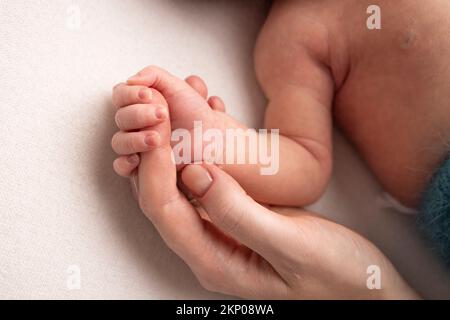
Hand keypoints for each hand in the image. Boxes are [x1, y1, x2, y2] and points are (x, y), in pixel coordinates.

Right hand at [111, 74, 224, 177]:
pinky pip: (121, 166)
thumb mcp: (176, 85)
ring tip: (158, 138)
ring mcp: (136, 144)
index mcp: (137, 103)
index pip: (120, 95)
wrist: (209, 134)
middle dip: (140, 115)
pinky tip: (138, 159)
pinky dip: (125, 163)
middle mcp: (134, 124)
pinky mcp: (141, 164)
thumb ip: (153, 75)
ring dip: (136, 139)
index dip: (129, 94)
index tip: (148, 95)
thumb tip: (131, 80)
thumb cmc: (193, 110)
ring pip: (119, 142)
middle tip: (162, 114)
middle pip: (121, 118)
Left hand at [133, 113, 418, 298]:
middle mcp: (209, 249)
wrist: (364, 287)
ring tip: (174, 111)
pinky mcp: (237, 218)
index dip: (154, 166)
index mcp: (214, 262)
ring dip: (173, 149)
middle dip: (154, 154)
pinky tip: (204, 126)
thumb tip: (195, 173)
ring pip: (179, 187)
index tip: (158, 127)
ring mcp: (222, 233)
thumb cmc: (335, 276)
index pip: (165, 210)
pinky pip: (206, 182)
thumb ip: (239, 215)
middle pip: (162, 198)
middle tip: (157, 111)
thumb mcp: (291, 246)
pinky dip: (199, 151)